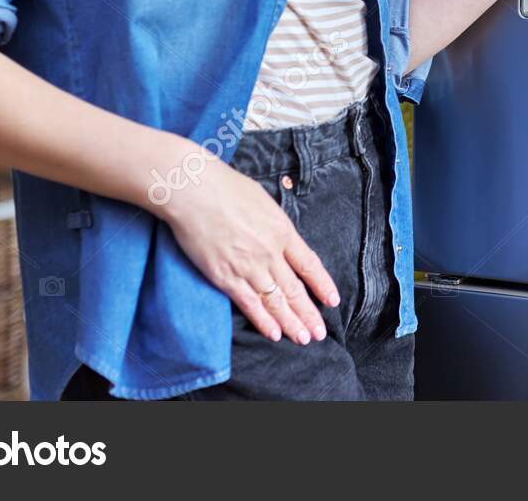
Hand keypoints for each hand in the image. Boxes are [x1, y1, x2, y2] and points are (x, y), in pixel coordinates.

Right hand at [154, 148, 339, 344]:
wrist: (195, 191)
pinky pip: (249, 303)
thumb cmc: (226, 188)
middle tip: (319, 333)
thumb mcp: (264, 201)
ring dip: (291, 323)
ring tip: (303, 338)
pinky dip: (263, 320)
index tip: (332, 300)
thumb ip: (275, 223)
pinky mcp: (225, 277)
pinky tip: (274, 333)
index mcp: (282, 231)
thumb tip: (282, 236)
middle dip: (309, 314)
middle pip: (295, 289)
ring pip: (276, 301)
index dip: (322, 285)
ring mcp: (248, 267)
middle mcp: (270, 253)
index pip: (309, 265)